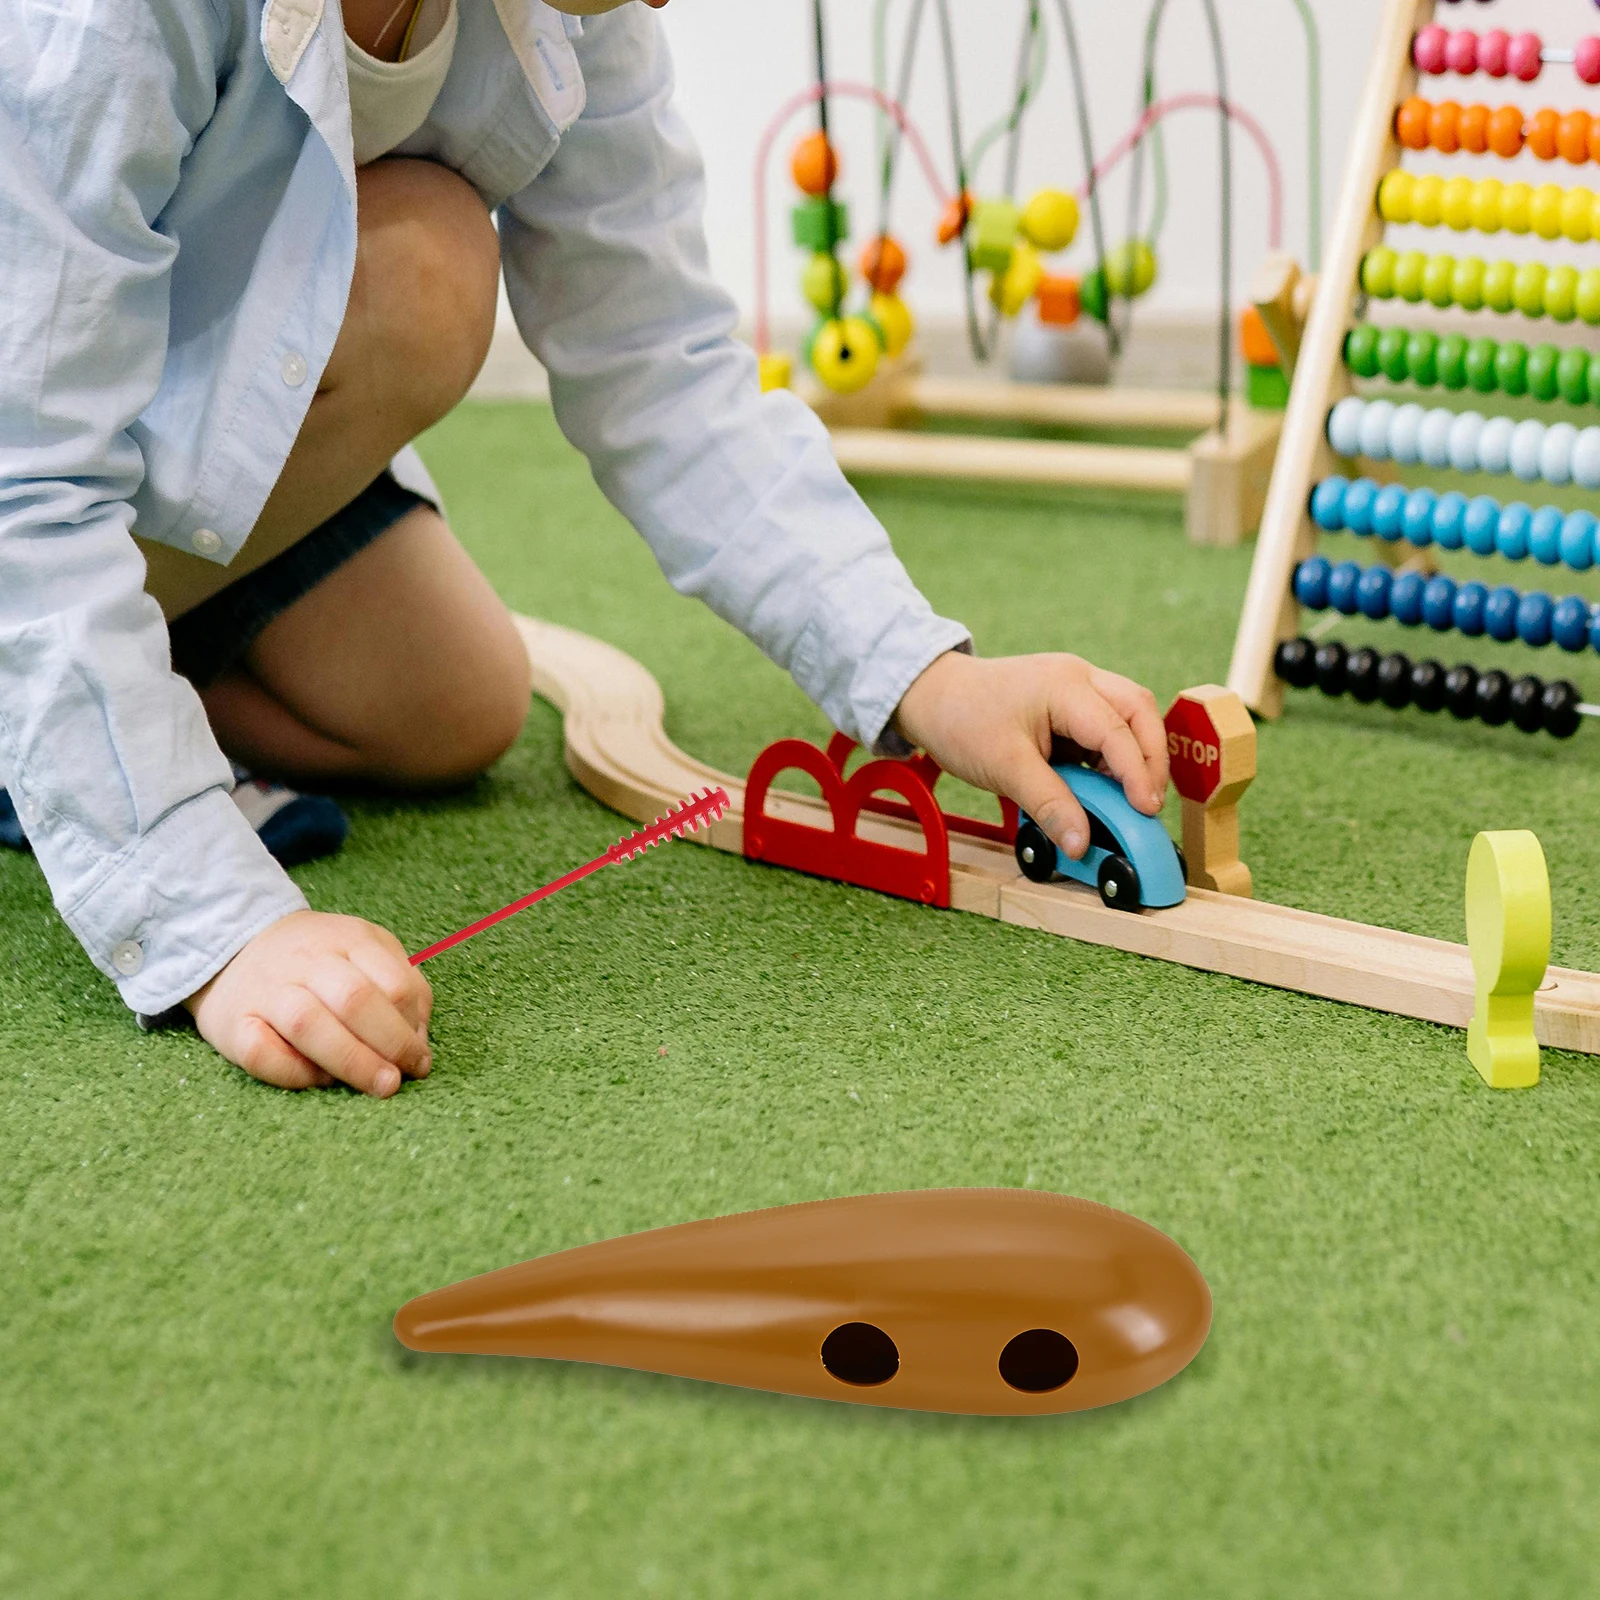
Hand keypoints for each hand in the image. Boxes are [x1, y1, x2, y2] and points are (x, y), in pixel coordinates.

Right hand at [185, 910, 432, 1096]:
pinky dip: (294, 1073)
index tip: (419, 1058)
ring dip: (351, 1061)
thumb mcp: (367, 952)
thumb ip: (401, 987)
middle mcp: (307, 960)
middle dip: (388, 1045)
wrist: (237, 947)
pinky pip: (261, 1053)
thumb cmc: (318, 960)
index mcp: (349, 939)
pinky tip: (319, 1080)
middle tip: (402, 1078)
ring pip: (308, 1024)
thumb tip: (419, 1042)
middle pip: (354, 1000)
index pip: (394, 982)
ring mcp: (267, 990)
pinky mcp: (232, 1024)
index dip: (412, 1026)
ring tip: (377, 1085)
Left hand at [893, 651, 1168, 857]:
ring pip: (1129, 715)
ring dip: (1135, 755)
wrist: (931, 696)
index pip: (1118, 731)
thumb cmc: (962, 721)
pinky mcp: (1070, 702)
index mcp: (1065, 686)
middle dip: (1151, 758)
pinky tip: (1104, 785)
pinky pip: (1106, 725)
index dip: (1137, 774)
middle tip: (1149, 804)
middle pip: (1139, 711)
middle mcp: (1079, 677)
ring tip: (1130, 798)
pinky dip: (1113, 755)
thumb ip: (1049, 805)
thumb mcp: (1005, 769)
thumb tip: (1081, 843)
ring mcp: (1076, 686)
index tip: (1145, 811)